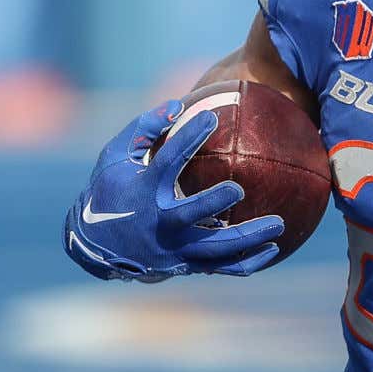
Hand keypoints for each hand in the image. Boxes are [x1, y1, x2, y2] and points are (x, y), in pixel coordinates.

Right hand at [63, 100, 284, 281]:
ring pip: (214, 248)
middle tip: (239, 189)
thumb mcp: (115, 156)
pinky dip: (247, 262)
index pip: (167, 161)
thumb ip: (144, 128)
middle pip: (189, 215)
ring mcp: (172, 248)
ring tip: (279, 224)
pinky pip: (221, 267)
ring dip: (247, 238)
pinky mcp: (184, 265)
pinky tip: (273, 250)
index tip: (210, 117)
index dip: (187, 137)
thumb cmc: (111, 189)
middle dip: (212, 202)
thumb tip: (176, 104)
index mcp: (143, 190)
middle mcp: (158, 222)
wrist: (94, 245)